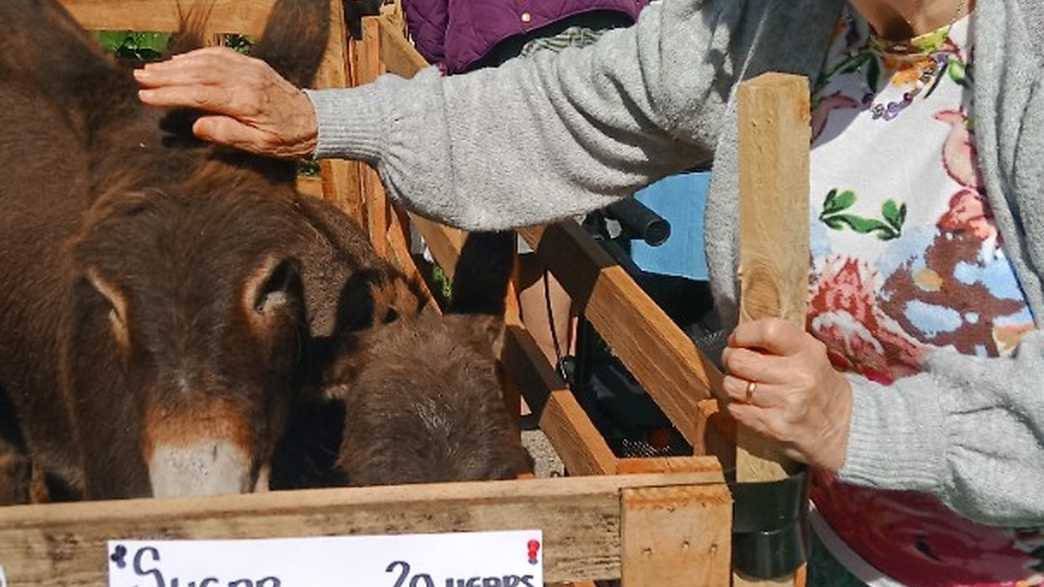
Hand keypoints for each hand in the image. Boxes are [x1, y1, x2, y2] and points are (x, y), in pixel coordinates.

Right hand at [134, 47, 317, 158]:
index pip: (199, 95)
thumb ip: (228, 135)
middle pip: (198, 73)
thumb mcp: (260, 146)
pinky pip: (220, 55)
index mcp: (245, 102)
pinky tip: (181, 61)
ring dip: (177, 64)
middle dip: (166, 75)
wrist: (316, 122)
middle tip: (139, 78)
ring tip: (151, 70)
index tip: (146, 97)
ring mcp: (250, 69)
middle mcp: (246, 80)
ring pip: (206, 61)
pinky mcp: (253, 64)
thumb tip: (196, 126)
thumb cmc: (287, 139)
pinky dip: (197, 56)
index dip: (170, 94)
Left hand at [720, 318, 852, 472]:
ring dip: (733, 383)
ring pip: (732, 386)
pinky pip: (736, 409)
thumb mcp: (809, 352)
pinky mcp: (775, 426)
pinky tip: (751, 403)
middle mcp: (799, 376)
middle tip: (736, 361)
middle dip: (731, 359)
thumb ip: (778, 341)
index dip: (743, 333)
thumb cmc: (815, 381)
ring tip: (745, 383)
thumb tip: (738, 338)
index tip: (737, 339)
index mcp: (807, 351)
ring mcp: (787, 403)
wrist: (840, 425)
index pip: (767, 331)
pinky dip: (737, 405)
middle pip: (740, 360)